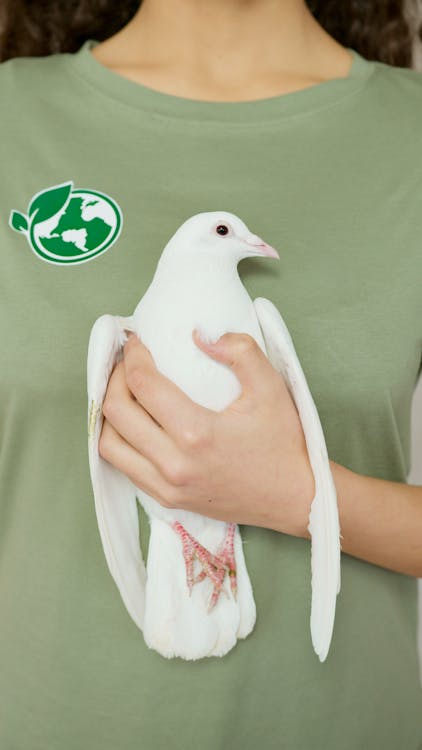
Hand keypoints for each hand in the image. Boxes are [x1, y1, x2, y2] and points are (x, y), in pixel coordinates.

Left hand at [98, 330, 314, 535]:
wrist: (294, 498)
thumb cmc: (283, 442)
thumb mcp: (271, 387)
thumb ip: (240, 351)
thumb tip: (200, 336)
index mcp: (196, 434)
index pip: (142, 385)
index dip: (133, 356)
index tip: (138, 341)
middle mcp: (173, 464)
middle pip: (115, 412)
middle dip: (113, 378)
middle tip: (127, 361)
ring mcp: (166, 487)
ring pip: (110, 444)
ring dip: (110, 412)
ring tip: (125, 390)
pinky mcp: (167, 499)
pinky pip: (124, 466)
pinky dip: (120, 439)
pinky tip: (134, 421)